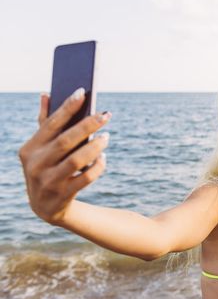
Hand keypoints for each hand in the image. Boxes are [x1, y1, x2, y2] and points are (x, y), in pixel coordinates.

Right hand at [18, 88, 111, 223]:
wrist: (45, 207)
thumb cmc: (47, 167)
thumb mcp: (41, 149)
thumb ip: (45, 123)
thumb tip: (46, 94)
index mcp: (29, 149)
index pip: (50, 124)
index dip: (66, 108)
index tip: (82, 92)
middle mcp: (36, 165)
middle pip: (65, 141)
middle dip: (87, 125)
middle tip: (106, 115)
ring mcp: (48, 182)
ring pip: (77, 160)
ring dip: (95, 147)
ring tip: (107, 136)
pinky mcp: (63, 195)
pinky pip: (86, 178)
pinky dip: (97, 167)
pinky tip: (103, 157)